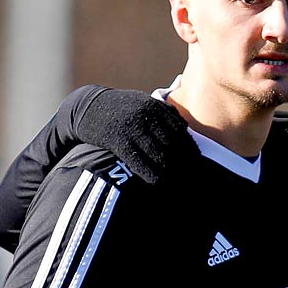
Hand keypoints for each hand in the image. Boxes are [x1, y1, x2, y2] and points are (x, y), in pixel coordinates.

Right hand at [75, 87, 196, 185]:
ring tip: (180, 185)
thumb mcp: (142, 103)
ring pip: (158, 154)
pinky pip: (138, 160)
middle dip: (185, 163)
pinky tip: (158, 183)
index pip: (180, 130)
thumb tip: (185, 126)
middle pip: (173, 144)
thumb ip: (163, 113)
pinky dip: (150, 173)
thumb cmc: (119, 109)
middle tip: (194, 178)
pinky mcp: (118, 139)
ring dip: (171, 171)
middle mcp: (145, 115)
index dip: (191, 148)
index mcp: (154, 106)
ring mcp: (131, 127)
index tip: (200, 162)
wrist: (87, 108)